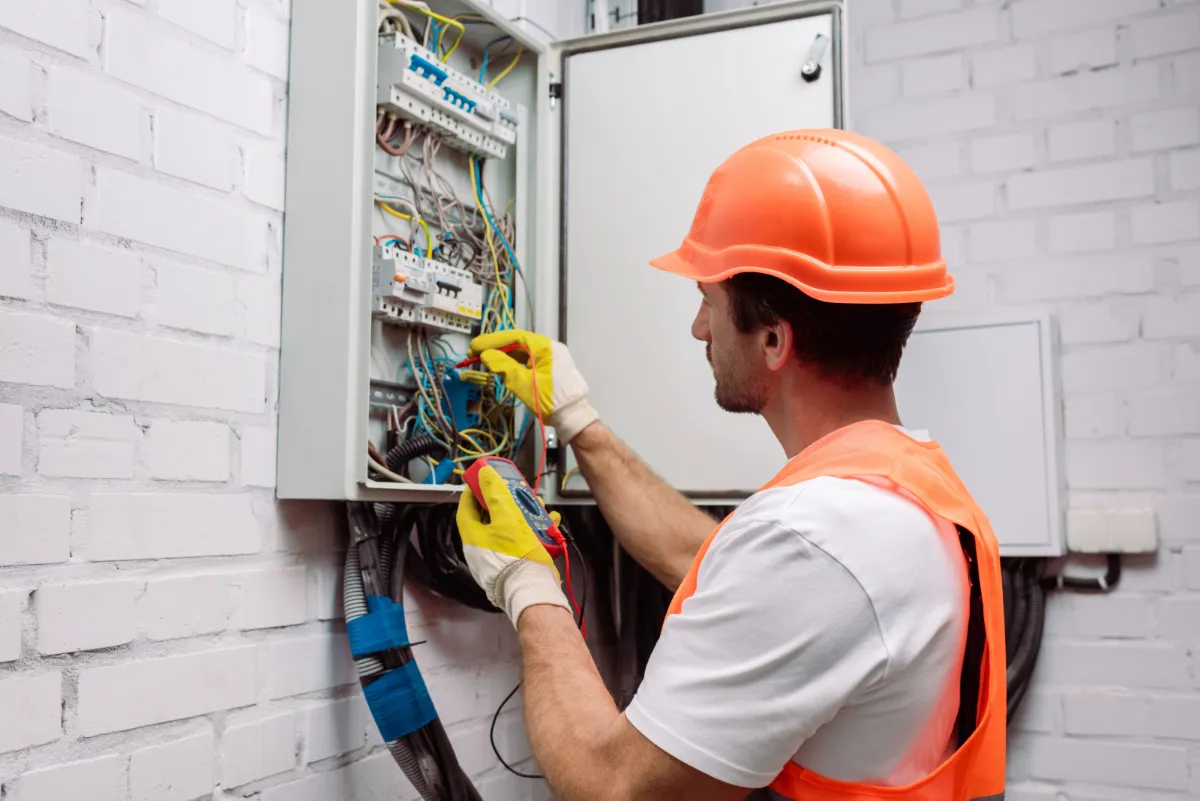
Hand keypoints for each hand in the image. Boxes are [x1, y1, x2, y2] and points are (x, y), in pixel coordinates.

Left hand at [456, 466, 569, 626]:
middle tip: (518, 493)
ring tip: (539, 509)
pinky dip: (532, 532)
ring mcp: (496, 559)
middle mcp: (480, 548)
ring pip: (508, 529)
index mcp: (473, 536)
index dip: (473, 492)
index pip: (466, 508)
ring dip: (524, 516)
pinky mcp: (512, 566)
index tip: (482, 480)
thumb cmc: (516, 556)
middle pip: (490, 517)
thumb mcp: (507, 517)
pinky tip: (549, 526)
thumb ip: (495, 494)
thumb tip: (484, 474)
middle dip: (506, 502)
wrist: (531, 590)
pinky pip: (519, 542)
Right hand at [469, 330, 598, 443]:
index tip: (474, 346)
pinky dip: (513, 362)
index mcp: (545, 347)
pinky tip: (501, 366)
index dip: (492, 340)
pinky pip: (528, 359)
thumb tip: (486, 355)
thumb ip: (503, 367)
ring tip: (484, 360)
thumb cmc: (551, 400)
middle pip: (518, 341)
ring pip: (522, 351)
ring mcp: (551, 357)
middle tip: (475, 354)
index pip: (514, 336)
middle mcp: (549, 347)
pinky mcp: (550, 368)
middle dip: (495, 347)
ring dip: (503, 354)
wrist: (574, 417)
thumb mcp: (523, 384)